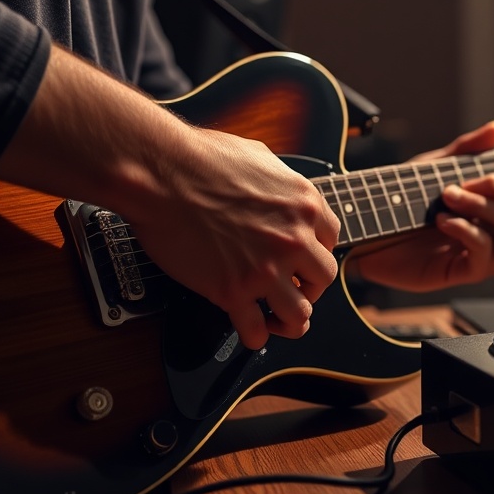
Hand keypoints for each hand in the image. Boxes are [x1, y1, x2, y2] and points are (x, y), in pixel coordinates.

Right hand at [129, 128, 340, 349]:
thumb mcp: (260, 157)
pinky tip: (250, 330)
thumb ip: (280, 182)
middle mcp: (293, 240)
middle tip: (294, 288)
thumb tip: (280, 192)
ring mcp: (265, 269)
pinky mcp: (232, 291)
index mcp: (304, 205)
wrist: (162, 173)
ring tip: (279, 320)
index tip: (303, 258)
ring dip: (292, 320)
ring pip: (300, 315)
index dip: (316, 251)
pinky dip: (255, 336)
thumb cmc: (201, 158)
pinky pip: (255, 331)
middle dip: (310, 286)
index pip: (332, 239)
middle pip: (324, 279)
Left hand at [347, 122, 493, 291]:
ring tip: (449, 197)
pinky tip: (440, 219)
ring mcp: (483, 260)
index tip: (489, 176)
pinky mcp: (460, 273)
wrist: (366, 228)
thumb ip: (467, 150)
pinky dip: (465, 227)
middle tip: (464, 183)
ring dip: (484, 205)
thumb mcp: (436, 168)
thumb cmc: (401, 201)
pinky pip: (485, 252)